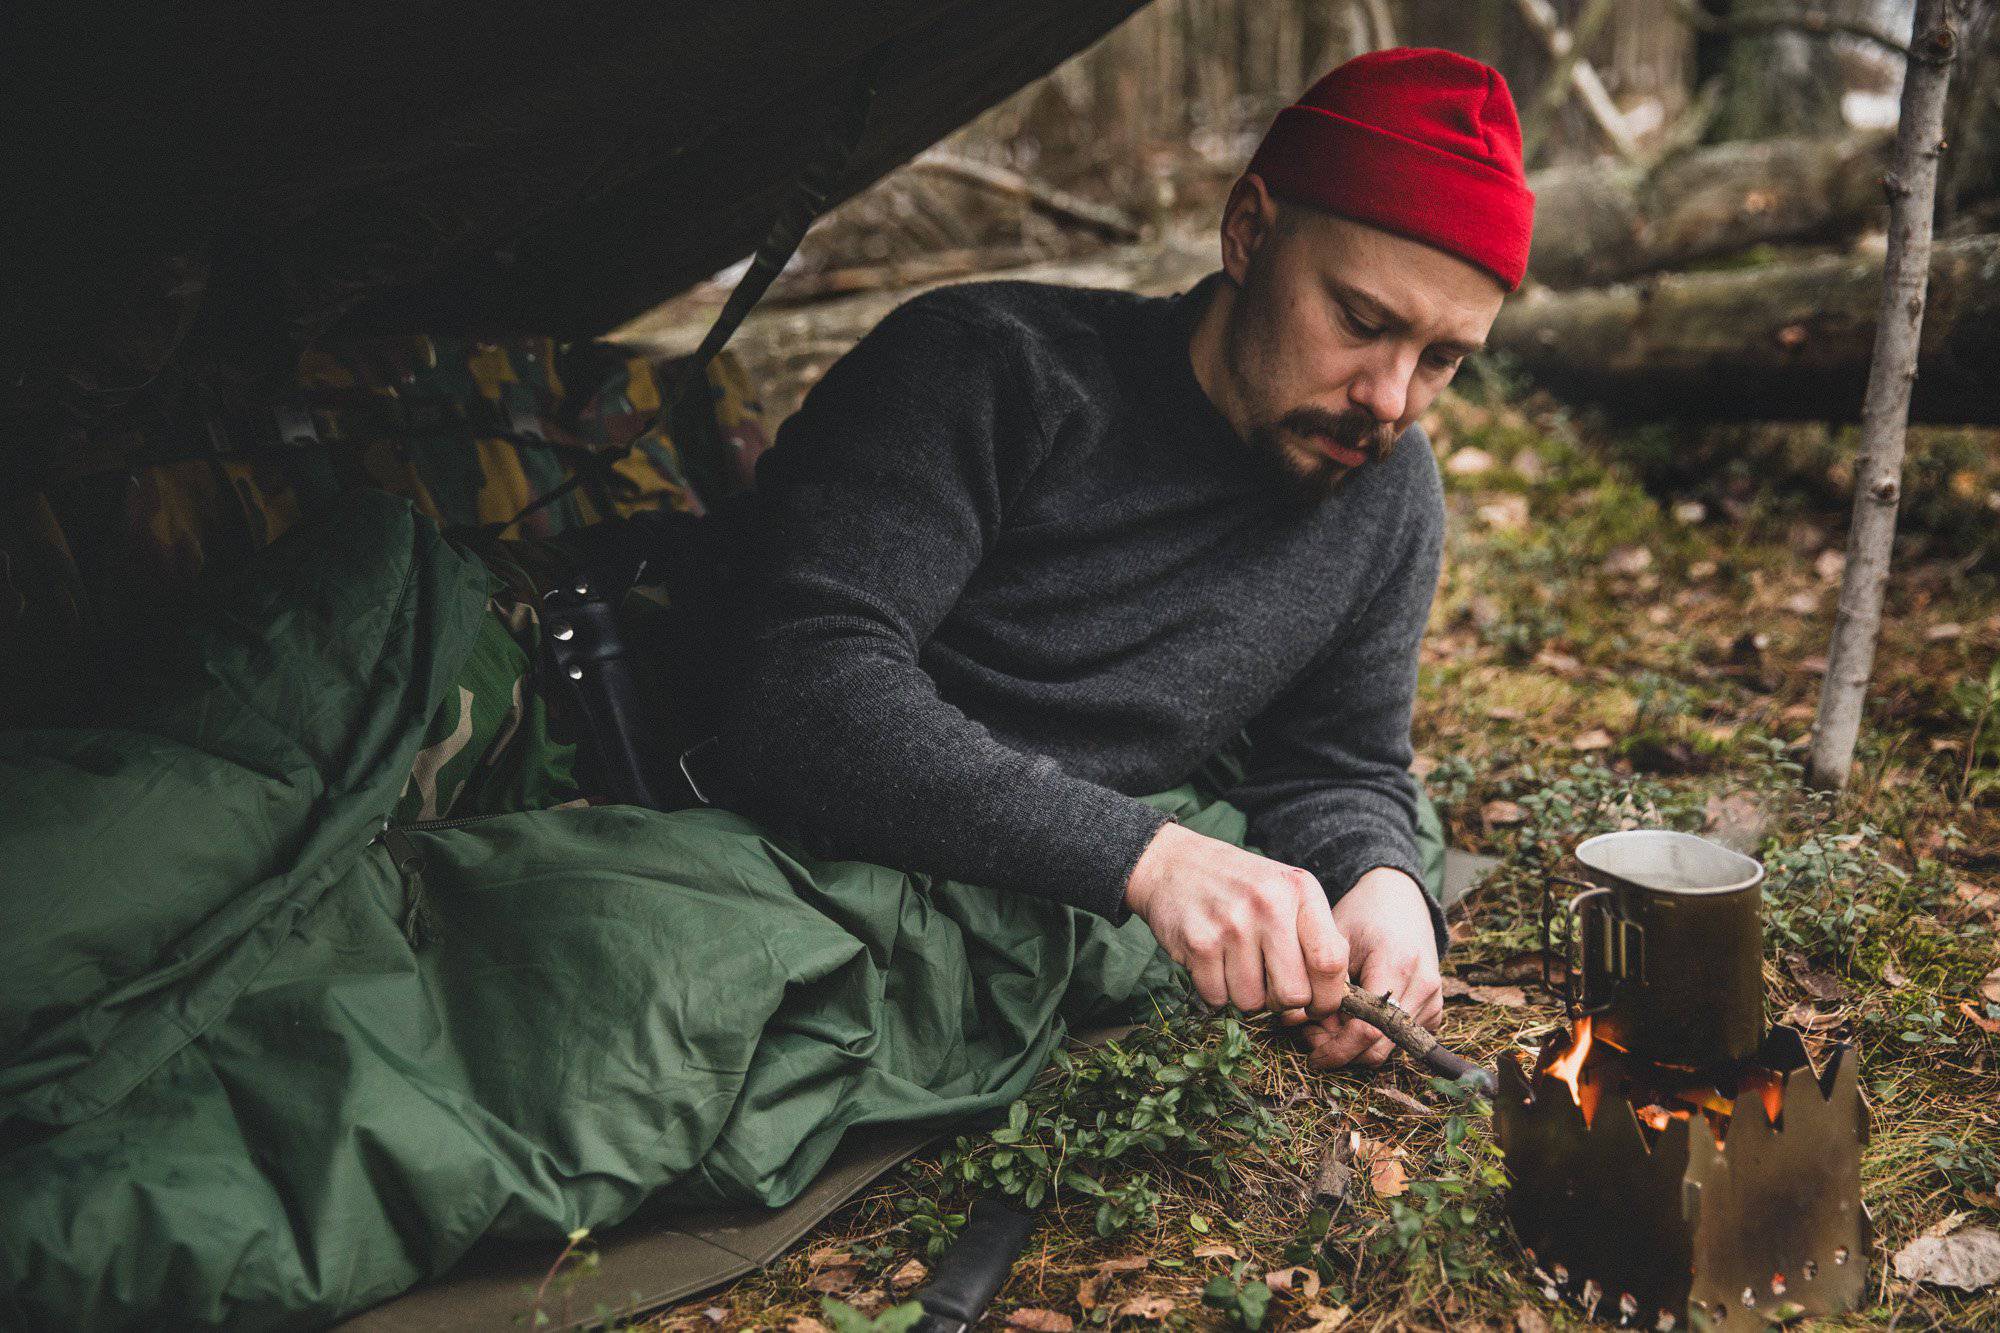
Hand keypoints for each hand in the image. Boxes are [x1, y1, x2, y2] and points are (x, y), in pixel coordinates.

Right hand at [1124, 821, 1348, 1017]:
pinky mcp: (1198, 943)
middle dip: (1282, 1003)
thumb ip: (1315, 934)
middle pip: (1293, 994)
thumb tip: (1334, 993)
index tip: (1316, 1002)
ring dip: (1245, 996)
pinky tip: (1213, 963)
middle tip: (1270, 986)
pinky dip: (1215, 991)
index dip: (1327, 996)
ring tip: (1237, 966)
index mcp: (1299, 890)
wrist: (1173, 864)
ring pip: (1252, 1002)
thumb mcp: (1286, 891)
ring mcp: (1231, 924)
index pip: (1330, 962)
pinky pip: (1217, 998)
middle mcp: (1268, 905)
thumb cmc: (1239, 885)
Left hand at [1280, 867, 1441, 1068]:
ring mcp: (1434, 999)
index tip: (1310, 1046)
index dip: (1335, 1046)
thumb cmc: (1359, 916)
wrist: (1398, 899)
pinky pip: (1402, 1040)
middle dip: (1343, 1051)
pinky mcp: (1436, 1008)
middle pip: (1380, 1049)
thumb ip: (1323, 986)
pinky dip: (1376, 1039)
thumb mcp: (1334, 941)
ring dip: (1357, 1047)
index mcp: (1396, 963)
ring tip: (1329, 1026)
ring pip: (1391, 1049)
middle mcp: (1423, 985)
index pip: (1368, 1029)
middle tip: (1313, 1038)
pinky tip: (1353, 1020)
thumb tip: (1308, 1029)